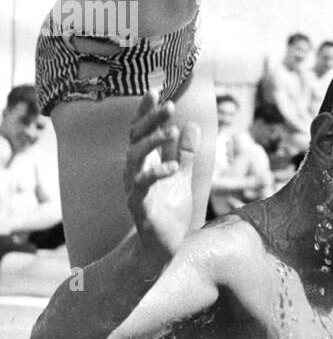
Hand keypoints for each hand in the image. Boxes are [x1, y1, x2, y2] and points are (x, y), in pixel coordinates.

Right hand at [123, 92, 198, 265]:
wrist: (164, 248)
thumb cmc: (170, 213)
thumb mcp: (182, 178)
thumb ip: (184, 154)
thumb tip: (191, 126)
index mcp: (144, 164)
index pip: (141, 132)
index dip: (146, 111)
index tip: (154, 90)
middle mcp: (134, 172)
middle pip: (136, 139)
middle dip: (151, 120)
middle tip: (169, 105)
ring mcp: (134, 188)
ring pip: (134, 158)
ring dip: (152, 142)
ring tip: (171, 130)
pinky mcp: (140, 206)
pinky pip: (142, 186)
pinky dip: (156, 174)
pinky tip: (172, 167)